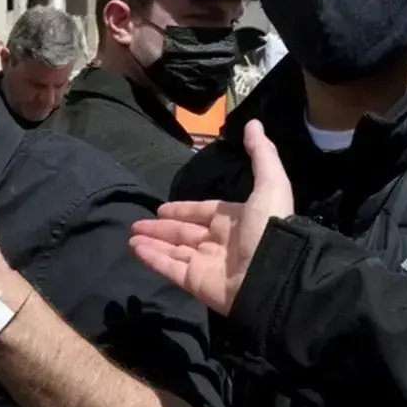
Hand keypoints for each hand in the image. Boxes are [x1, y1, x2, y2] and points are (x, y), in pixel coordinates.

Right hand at [128, 121, 293, 313]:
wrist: (275, 273)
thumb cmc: (270, 228)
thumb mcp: (270, 185)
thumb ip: (261, 155)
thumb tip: (253, 123)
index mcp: (234, 221)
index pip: (203, 212)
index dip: (183, 210)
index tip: (162, 209)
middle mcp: (219, 242)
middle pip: (184, 232)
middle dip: (161, 227)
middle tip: (137, 223)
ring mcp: (206, 264)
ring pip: (173, 250)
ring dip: (153, 242)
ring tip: (131, 235)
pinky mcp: (196, 283)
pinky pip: (170, 268)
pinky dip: (152, 259)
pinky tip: (135, 248)